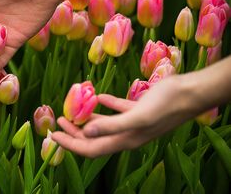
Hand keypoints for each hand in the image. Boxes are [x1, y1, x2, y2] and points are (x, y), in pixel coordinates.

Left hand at [51, 76, 201, 157]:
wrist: (189, 93)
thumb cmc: (165, 105)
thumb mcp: (137, 116)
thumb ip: (112, 125)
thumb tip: (85, 132)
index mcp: (124, 140)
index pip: (90, 148)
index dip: (70, 144)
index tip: (52, 134)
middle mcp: (126, 134)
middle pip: (94, 138)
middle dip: (74, 132)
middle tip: (59, 121)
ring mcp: (132, 122)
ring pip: (103, 124)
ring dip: (87, 118)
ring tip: (72, 109)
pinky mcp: (137, 109)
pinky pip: (117, 109)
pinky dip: (105, 105)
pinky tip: (98, 97)